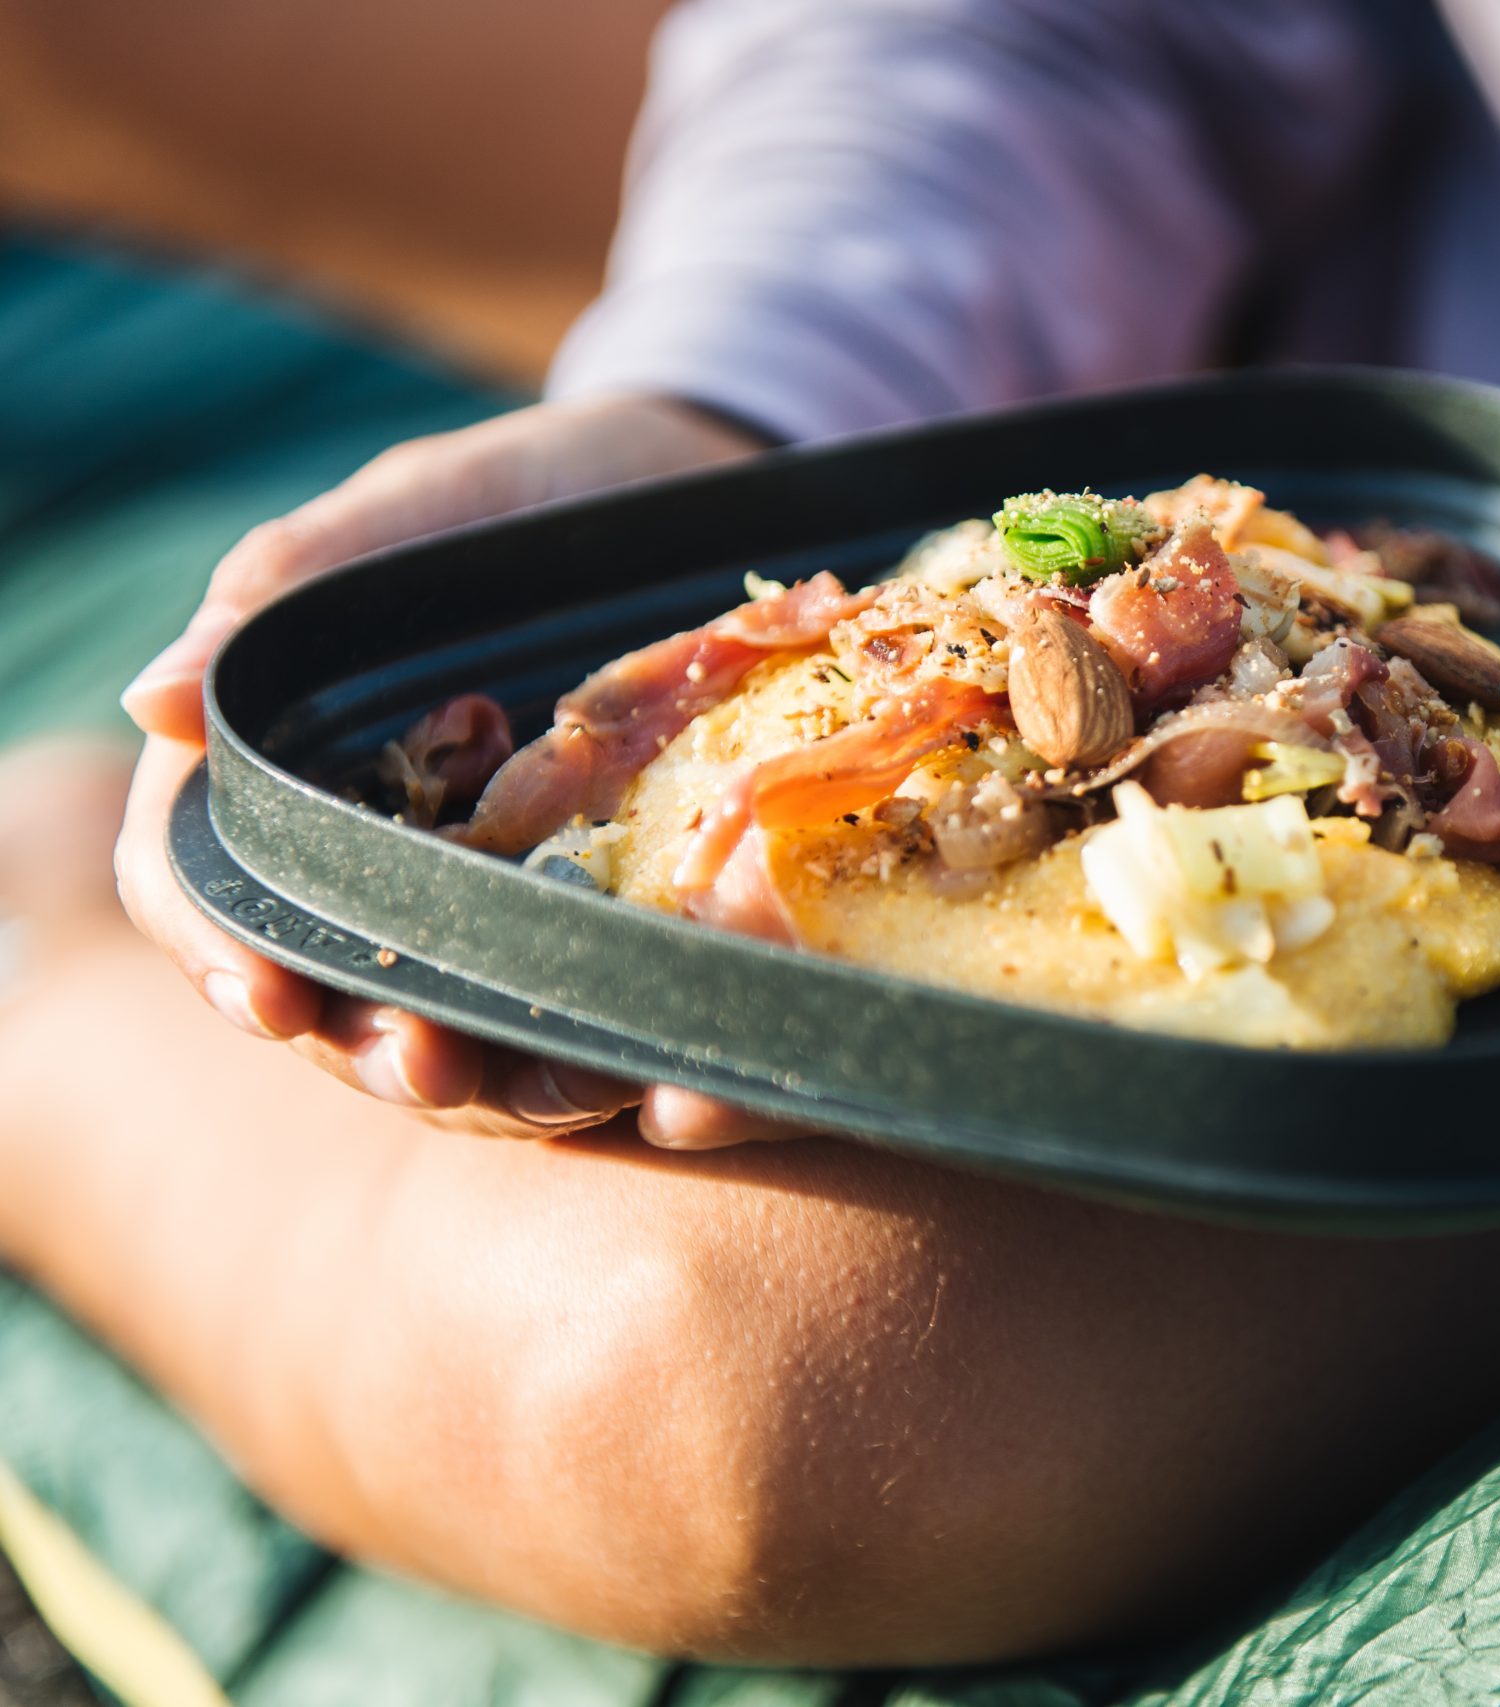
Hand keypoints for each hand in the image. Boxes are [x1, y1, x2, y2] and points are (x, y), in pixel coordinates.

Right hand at [114, 394, 789, 1143]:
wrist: (712, 483)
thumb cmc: (540, 487)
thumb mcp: (425, 512)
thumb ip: (291, 590)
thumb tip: (147, 702)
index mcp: (296, 756)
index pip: (200, 878)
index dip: (217, 950)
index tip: (271, 999)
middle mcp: (382, 844)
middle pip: (331, 989)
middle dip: (372, 1048)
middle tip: (434, 1066)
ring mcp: (495, 889)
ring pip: (455, 1025)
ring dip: (493, 1083)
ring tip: (561, 1092)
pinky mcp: (607, 911)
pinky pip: (584, 1009)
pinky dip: (604, 1053)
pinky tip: (649, 1076)